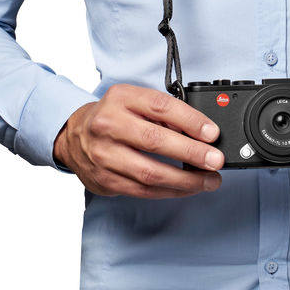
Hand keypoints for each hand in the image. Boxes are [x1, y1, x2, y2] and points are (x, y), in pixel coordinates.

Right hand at [53, 84, 224, 198]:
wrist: (73, 135)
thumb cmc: (113, 115)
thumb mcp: (135, 100)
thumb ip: (163, 112)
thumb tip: (201, 131)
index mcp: (121, 98)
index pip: (161, 107)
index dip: (190, 120)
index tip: (212, 133)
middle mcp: (109, 125)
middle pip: (155, 141)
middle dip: (191, 153)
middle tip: (215, 160)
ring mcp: (105, 155)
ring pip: (150, 172)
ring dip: (185, 180)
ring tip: (209, 180)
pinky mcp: (105, 180)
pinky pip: (143, 190)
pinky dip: (169, 191)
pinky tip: (187, 189)